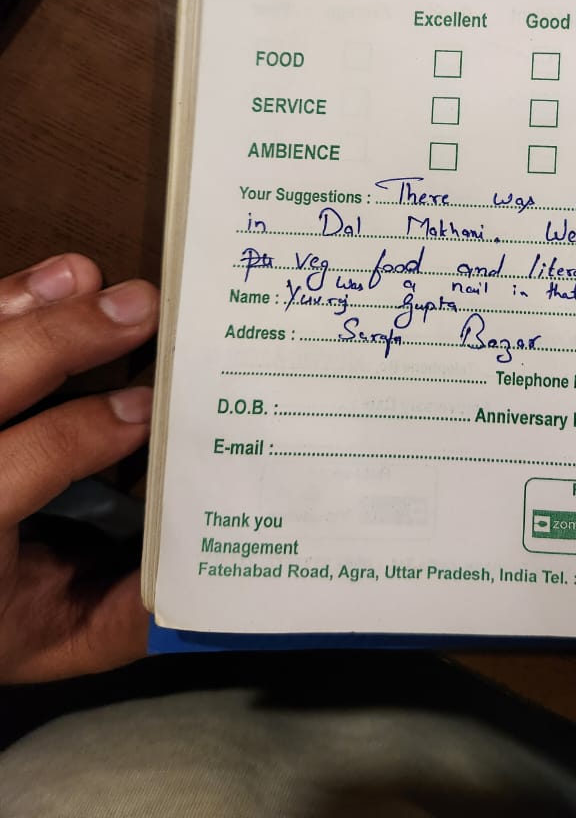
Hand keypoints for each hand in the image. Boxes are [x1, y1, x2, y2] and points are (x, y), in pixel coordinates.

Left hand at [0, 254, 157, 682]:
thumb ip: (124, 616)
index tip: (151, 407)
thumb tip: (210, 571)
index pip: (30, 461)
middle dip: (65, 338)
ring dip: (30, 307)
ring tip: (90, 278)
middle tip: (142, 306)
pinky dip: (10, 300)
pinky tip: (58, 279)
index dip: (92, 429)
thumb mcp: (52, 641)